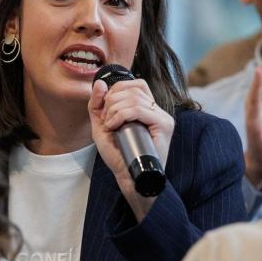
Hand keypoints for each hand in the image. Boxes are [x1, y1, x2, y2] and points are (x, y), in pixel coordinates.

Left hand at [89, 78, 173, 219]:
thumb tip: (100, 82)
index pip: (135, 84)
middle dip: (112, 100)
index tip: (105, 110)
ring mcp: (162, 117)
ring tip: (110, 125)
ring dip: (114, 109)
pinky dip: (122, 115)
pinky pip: (140, 109)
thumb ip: (97, 105)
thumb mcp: (101, 126)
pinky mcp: (164, 126)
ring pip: (134, 98)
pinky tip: (114, 126)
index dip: (116, 90)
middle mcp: (157, 110)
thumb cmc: (118, 155)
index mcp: (146, 108)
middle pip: (133, 88)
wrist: (129, 178)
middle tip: (105, 119)